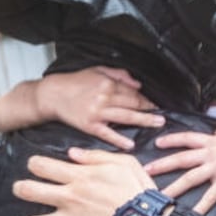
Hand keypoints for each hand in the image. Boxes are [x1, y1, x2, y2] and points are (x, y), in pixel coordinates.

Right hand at [0, 68, 164, 148]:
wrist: (52, 95)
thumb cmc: (75, 82)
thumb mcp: (97, 71)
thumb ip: (119, 75)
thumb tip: (138, 84)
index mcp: (107, 82)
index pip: (132, 92)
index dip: (145, 99)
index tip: (155, 104)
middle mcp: (104, 97)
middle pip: (133, 104)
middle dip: (150, 110)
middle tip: (163, 116)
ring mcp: (97, 112)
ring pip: (126, 117)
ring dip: (144, 121)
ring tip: (158, 124)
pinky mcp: (89, 126)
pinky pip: (108, 134)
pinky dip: (120, 139)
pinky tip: (131, 144)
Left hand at [8, 150, 152, 215]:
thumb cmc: (137, 190)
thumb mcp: (123, 162)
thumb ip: (95, 156)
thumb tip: (72, 153)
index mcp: (78, 177)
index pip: (42, 166)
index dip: (34, 164)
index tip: (34, 165)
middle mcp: (69, 199)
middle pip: (30, 192)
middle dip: (20, 189)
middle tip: (19, 189)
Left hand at [149, 121, 215, 213]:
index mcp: (215, 142)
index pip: (188, 138)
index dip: (171, 140)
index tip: (158, 143)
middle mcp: (212, 155)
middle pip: (181, 159)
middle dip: (162, 165)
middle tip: (146, 171)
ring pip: (189, 178)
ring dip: (173, 188)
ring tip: (160, 196)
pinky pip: (209, 197)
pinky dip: (199, 207)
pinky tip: (190, 215)